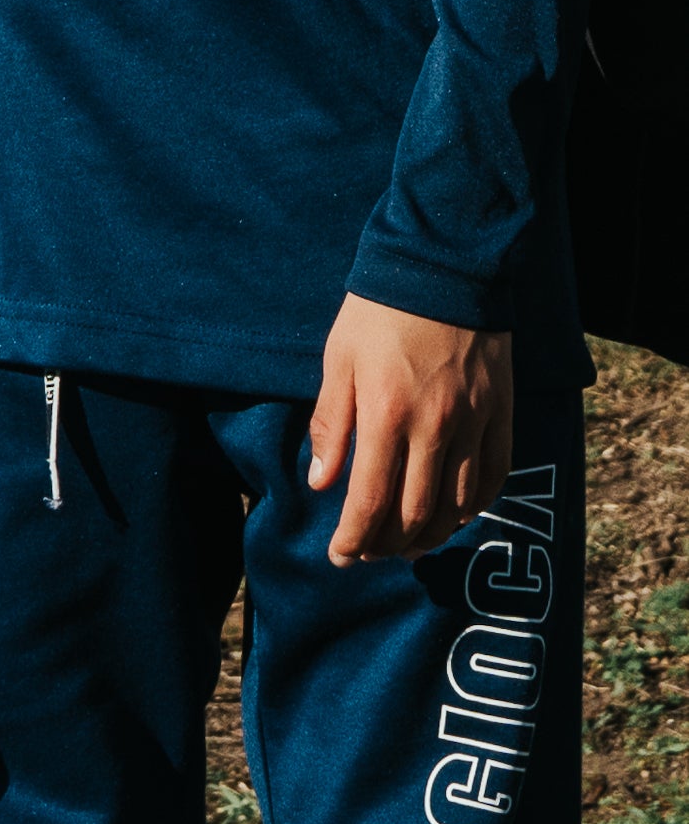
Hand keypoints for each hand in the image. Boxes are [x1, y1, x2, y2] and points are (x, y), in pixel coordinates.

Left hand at [308, 294, 513, 561]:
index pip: (369, 501)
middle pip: (415, 516)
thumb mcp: (339, 358)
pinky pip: (493, 481)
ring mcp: (475, 425)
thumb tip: (320, 482)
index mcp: (386, 414)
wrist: (443, 266)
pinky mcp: (502, 416)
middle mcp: (435, 429)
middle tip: (368, 553)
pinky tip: (451, 516)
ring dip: (429, 537)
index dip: (353, 539)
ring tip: (404, 543)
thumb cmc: (379, 311)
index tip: (339, 557)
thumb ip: (330, 423)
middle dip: (387, 546)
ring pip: (456, 508)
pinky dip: (471, 509)